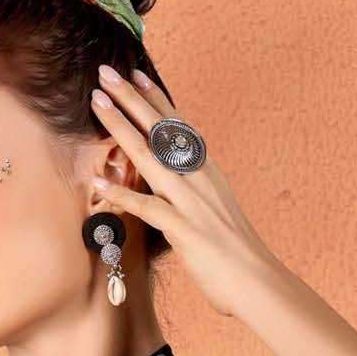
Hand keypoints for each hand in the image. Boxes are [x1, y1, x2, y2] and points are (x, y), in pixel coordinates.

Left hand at [88, 64, 281, 321]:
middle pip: (161, 130)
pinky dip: (121, 194)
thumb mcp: (217, 210)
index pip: (179, 126)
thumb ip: (196, 193)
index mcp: (208, 172)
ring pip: (150, 156)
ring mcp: (192, 202)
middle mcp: (200, 179)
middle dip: (131, 99)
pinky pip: (147, 207)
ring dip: (121, 127)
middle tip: (106, 72)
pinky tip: (97, 182)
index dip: (156, 98)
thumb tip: (179, 184)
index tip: (136, 74)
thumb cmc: (237, 252)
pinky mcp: (185, 229)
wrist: (260, 283)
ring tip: (98, 103)